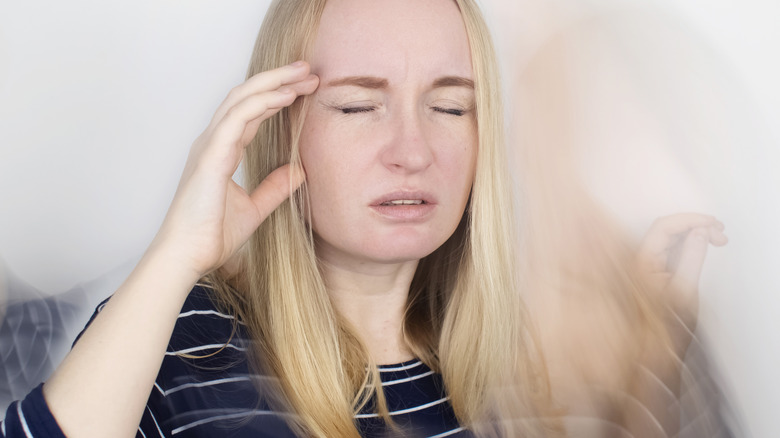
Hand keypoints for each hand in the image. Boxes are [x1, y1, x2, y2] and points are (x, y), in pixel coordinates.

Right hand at [149, 61, 318, 280]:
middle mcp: (213, 141)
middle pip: (246, 96)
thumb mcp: (255, 208)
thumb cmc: (211, 235)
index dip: (277, 97)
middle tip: (308, 69)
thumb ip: (275, 187)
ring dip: (274, 82)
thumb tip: (300, 170)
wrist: (188, 256)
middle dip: (277, 79)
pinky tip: (285, 96)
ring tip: (303, 74)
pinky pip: (237, 118)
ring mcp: (209, 145)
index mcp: (221, 151)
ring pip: (242, 99)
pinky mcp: (210, 155)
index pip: (251, 112)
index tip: (305, 88)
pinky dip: (262, 102)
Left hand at [636, 213, 727, 348]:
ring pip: (670, 237)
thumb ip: (692, 257)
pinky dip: (689, 243)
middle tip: (719, 232)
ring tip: (717, 238)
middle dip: (694, 225)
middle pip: (667, 229)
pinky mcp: (655, 270)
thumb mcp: (684, 289)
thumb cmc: (663, 326)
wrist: (653, 348)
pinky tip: (704, 245)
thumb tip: (700, 234)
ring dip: (693, 233)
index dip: (688, 219)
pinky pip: (671, 248)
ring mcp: (647, 264)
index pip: (663, 227)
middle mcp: (641, 260)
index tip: (711, 222)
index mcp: (642, 262)